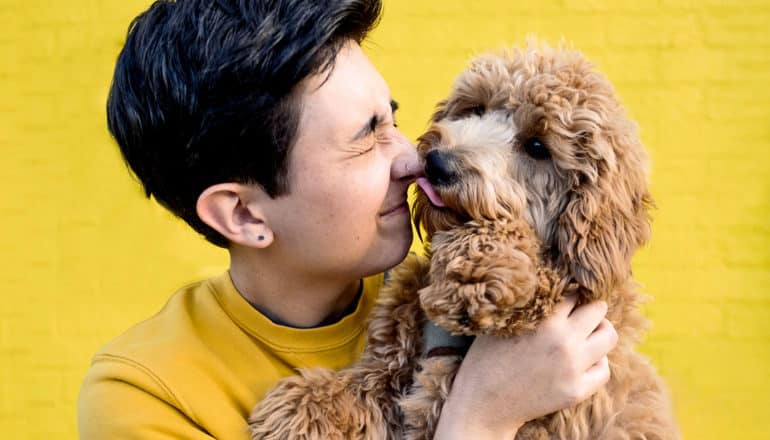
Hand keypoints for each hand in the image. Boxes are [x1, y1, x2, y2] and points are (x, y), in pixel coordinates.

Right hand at [433, 294, 617, 438]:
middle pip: (599, 309)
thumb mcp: (501, 323)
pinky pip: (604, 369)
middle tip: (578, 315)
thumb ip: (526, 305)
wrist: (483, 405)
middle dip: (589, 309)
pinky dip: (596, 363)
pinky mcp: (577, 391)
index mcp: (544, 320)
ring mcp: (573, 368)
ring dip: (599, 333)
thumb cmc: (485, 359)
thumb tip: (545, 282)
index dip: (568, 294)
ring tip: (585, 336)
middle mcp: (564, 341)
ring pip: (609, 336)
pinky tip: (580, 362)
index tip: (564, 300)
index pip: (573, 293)